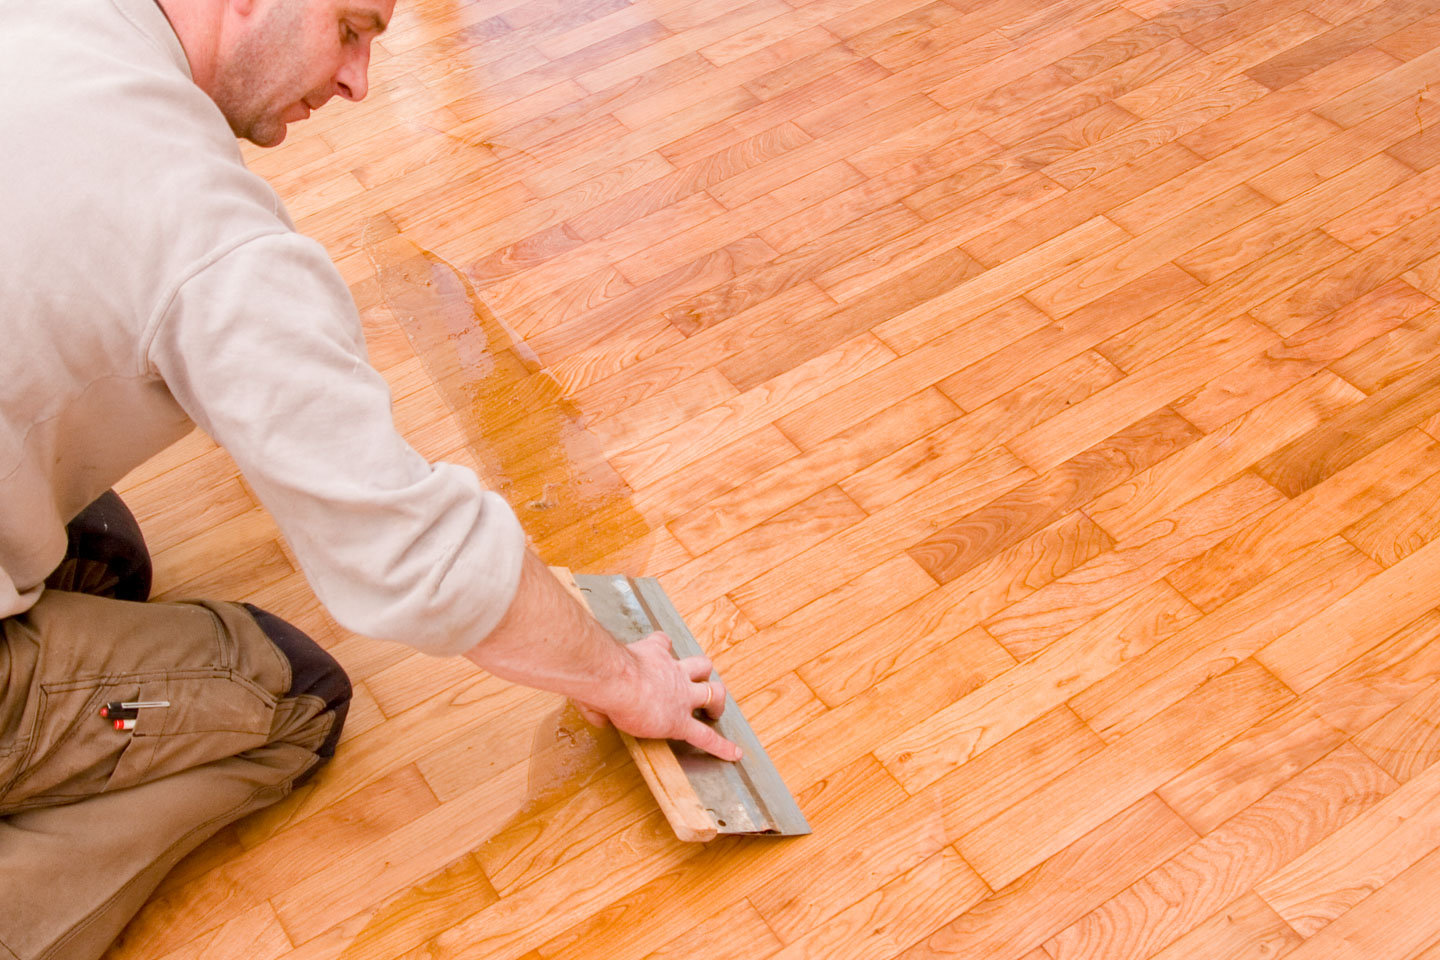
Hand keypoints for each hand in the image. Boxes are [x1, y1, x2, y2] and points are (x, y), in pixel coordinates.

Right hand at [573, 632, 742, 761]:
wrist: (615, 680)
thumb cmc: (600, 676)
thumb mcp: (597, 678)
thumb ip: (598, 697)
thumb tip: (596, 712)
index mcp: (651, 656)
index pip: (662, 644)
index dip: (662, 647)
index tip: (661, 650)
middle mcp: (672, 671)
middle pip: (700, 665)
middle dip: (703, 674)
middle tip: (702, 683)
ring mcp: (681, 695)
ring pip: (713, 692)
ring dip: (717, 702)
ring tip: (716, 712)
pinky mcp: (680, 721)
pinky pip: (706, 736)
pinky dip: (721, 746)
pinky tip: (733, 754)